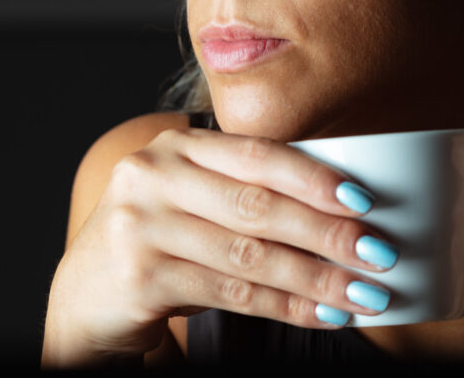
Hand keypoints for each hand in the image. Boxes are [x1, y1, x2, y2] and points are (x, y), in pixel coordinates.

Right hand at [42, 126, 397, 365]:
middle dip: (327, 232)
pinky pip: (230, 293)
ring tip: (363, 294)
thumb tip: (343, 214)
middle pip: (256, 204)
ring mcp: (139, 225)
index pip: (255, 154)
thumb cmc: (158, 245)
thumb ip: (244, 194)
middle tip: (379, 253)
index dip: (314, 177)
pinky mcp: (139, 275)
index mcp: (173, 148)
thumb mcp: (191, 204)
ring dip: (315, 278)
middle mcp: (151, 176)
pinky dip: (284, 307)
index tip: (365, 200)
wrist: (84, 297)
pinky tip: (320, 315)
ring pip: (248, 254)